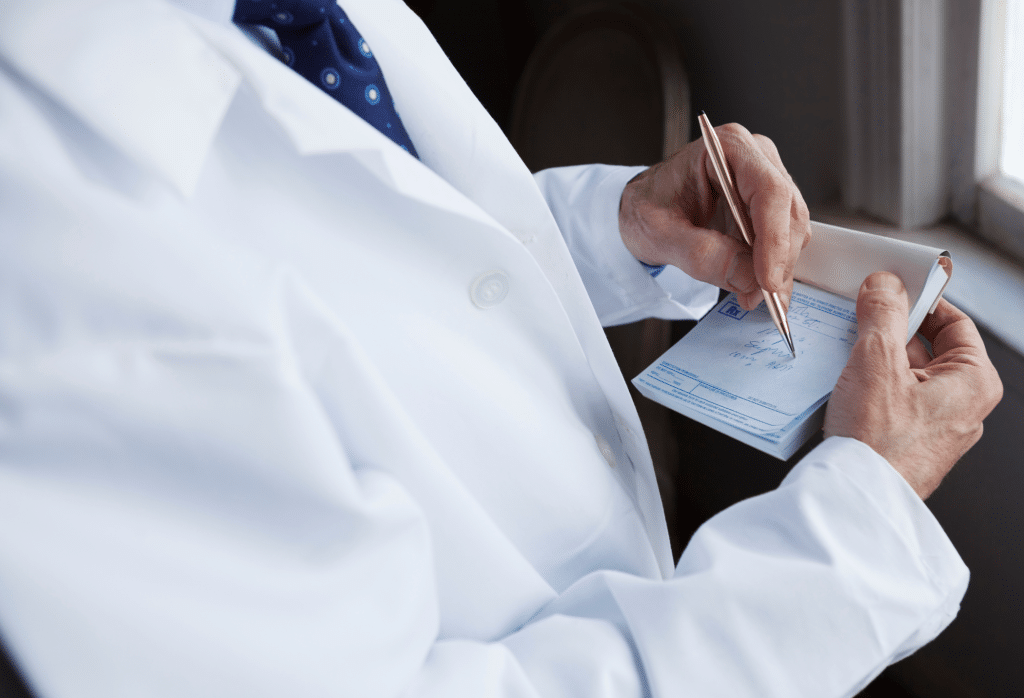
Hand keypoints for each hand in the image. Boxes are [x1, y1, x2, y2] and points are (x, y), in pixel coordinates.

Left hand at [618, 123, 810, 309]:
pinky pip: (783, 239)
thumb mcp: (659, 234)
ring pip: (792, 229)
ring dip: (778, 267)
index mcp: (725, 148)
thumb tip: (746, 277)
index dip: (774, 239)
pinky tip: (755, 286)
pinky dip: (773, 267)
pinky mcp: (768, 207)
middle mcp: (754, 158)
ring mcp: (765, 180)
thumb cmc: (646, 207)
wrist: (644, 208)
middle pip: (788, 211)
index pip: (768, 191)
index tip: (766, 280)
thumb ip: (700, 254)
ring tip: (752, 295)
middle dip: (778, 260)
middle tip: (758, 297)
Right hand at [824, 272, 1002, 498]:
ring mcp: (935, 427)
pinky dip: (867, 386)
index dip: (921, 301)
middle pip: (926, 348)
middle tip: (857, 319)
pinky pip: (890, 400)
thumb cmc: (880, 445)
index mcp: (974, 382)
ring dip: (873, 359)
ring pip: (904, 375)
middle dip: (889, 331)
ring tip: (843, 352)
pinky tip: (840, 382)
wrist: (856, 501)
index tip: (890, 289)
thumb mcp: (877, 361)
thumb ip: (883, 313)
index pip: (954, 322)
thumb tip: (885, 285)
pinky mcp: (907, 442)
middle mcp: (962, 406)